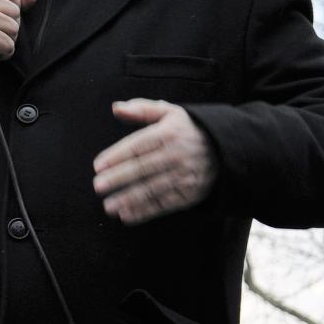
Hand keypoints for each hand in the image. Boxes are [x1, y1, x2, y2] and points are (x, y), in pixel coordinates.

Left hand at [93, 99, 217, 224]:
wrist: (225, 148)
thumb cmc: (187, 129)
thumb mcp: (169, 113)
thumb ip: (141, 109)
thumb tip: (116, 108)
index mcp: (169, 133)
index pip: (138, 145)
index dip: (117, 156)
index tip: (98, 165)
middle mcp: (177, 155)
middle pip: (143, 168)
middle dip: (119, 178)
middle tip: (98, 186)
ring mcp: (185, 176)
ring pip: (153, 189)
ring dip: (129, 199)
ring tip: (109, 206)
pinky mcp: (191, 194)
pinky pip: (165, 204)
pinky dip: (145, 211)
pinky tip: (127, 215)